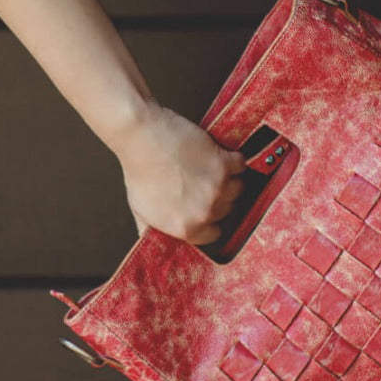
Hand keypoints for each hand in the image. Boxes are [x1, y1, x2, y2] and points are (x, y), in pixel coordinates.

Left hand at [112, 100, 247, 244]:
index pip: (214, 234)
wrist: (141, 137)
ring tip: (210, 168)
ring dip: (228, 178)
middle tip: (204, 182)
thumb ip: (155, 230)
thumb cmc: (139, 169)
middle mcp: (204, 212)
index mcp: (186, 228)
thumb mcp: (140, 210)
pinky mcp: (224, 164)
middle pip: (227, 209)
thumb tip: (161, 243)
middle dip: (218, 197)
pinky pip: (241, 165)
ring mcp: (217, 189)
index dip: (210, 218)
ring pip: (238, 188)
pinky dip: (233, 158)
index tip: (207, 207)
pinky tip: (219, 155)